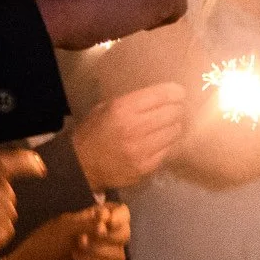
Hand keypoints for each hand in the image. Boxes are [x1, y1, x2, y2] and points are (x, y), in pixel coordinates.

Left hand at [0, 201, 129, 259]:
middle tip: (81, 239)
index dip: (119, 217)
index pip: (123, 213)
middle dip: (105, 236)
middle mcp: (109, 239)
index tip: (107, 220)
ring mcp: (109, 259)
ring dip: (94, 251)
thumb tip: (107, 220)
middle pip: (125, 233)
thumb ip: (88, 221)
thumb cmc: (47, 243)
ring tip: (74, 251)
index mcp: (100, 221)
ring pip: (118, 253)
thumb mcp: (66, 226)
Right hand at [68, 81, 190, 189]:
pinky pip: (169, 150)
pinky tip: (159, 142)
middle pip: (173, 113)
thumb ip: (133, 101)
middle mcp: (135, 128)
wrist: (80, 166)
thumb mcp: (106, 108)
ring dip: (173, 127)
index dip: (176, 93)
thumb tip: (162, 95)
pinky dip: (167, 144)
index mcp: (123, 109)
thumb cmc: (93, 132)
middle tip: (174, 110)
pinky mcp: (147, 167)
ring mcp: (142, 150)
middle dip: (176, 110)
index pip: (162, 95)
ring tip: (166, 127)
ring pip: (175, 132)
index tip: (179, 93)